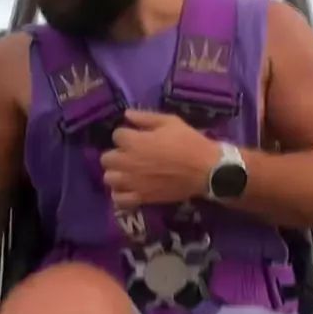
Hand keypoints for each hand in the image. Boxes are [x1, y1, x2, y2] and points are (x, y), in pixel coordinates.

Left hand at [101, 109, 219, 208]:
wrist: (206, 170)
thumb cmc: (189, 143)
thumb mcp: (170, 122)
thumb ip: (145, 118)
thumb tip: (127, 114)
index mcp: (134, 141)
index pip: (116, 135)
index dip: (126, 135)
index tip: (137, 137)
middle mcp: (128, 162)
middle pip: (106, 158)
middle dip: (116, 154)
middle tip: (129, 155)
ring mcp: (132, 182)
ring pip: (109, 178)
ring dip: (116, 173)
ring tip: (127, 172)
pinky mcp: (141, 198)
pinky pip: (119, 199)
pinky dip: (120, 194)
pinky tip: (128, 189)